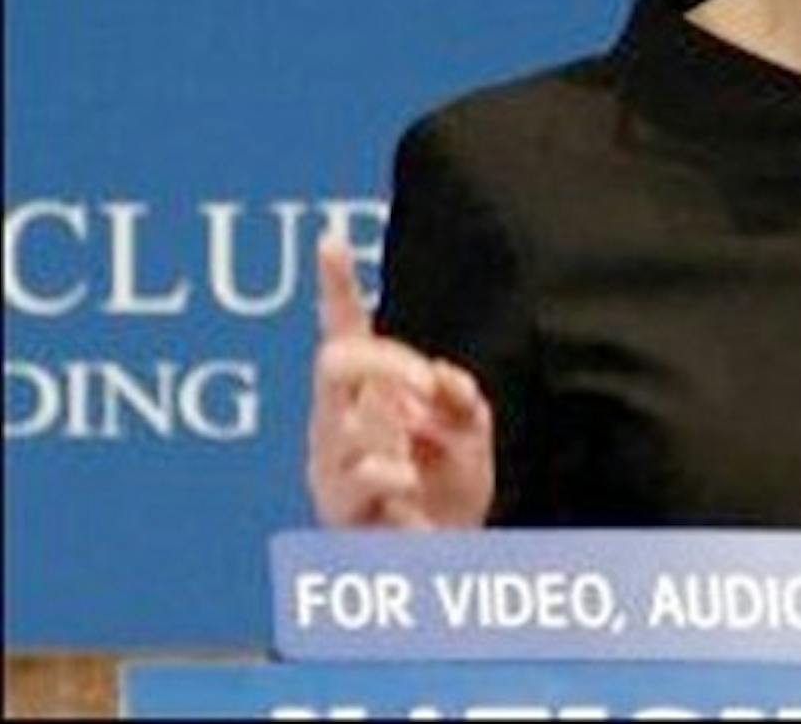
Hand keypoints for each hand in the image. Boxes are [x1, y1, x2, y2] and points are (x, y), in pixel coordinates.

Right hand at [307, 235, 494, 528]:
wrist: (449, 561)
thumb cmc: (452, 488)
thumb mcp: (471, 429)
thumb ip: (459, 394)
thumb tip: (439, 376)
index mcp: (372, 392)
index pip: (346, 328)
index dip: (336, 286)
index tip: (330, 240)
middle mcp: (341, 420)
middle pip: (336, 361)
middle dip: (384, 361)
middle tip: (428, 383)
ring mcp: (332, 461)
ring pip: (341, 418)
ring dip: (394, 427)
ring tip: (420, 462)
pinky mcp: (336, 504)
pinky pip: (358, 471)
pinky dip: (392, 472)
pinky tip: (409, 484)